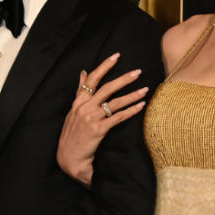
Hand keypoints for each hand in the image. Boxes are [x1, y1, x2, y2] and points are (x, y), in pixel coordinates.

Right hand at [57, 53, 147, 185]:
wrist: (69, 158)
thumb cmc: (71, 136)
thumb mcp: (72, 112)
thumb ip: (80, 92)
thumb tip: (83, 72)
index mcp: (78, 102)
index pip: (91, 80)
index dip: (104, 66)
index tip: (116, 57)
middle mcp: (84, 108)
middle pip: (106, 88)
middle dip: (123, 79)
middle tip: (137, 72)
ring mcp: (91, 119)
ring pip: (115, 102)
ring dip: (132, 95)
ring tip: (145, 89)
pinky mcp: (99, 130)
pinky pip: (118, 118)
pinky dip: (131, 111)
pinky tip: (141, 106)